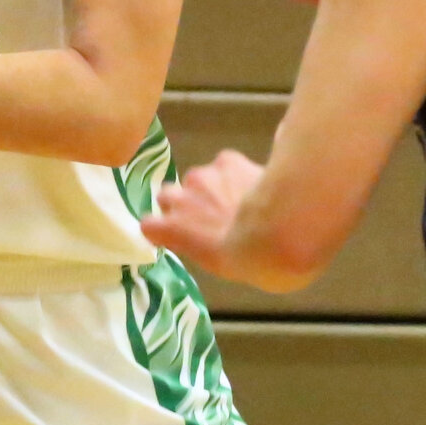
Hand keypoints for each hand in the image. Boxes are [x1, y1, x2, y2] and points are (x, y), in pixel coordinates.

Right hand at [142, 149, 266, 275]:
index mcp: (170, 230)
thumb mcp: (216, 264)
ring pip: (198, 178)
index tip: (178, 234)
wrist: (276, 232)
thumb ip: (203, 245)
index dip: (164, 227)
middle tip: (209, 215)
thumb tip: (216, 240)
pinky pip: (226, 165)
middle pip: (168, 195)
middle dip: (184, 203)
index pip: (149, 225)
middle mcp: (178, 199)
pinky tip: (254, 183)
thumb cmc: (248, 263)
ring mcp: (201, 176)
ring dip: (212, 187)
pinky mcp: (226, 160)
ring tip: (238, 199)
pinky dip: (237, 172)